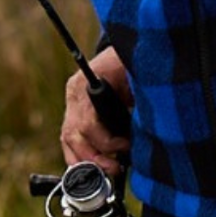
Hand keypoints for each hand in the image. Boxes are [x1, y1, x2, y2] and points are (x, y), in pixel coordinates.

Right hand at [61, 47, 132, 177]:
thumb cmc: (133, 61)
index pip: (86, 124)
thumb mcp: (138, 76)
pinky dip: (82, 156)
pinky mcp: (75, 112)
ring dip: (87, 161)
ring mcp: (71, 103)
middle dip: (94, 158)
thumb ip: (137, 101)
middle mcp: (73, 94)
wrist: (129, 45)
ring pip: (68, 141)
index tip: (125, 146)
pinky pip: (70, 140)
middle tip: (116, 169)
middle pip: (72, 136)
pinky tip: (98, 166)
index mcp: (84, 83)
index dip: (106, 142)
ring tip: (109, 171)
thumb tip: (147, 131)